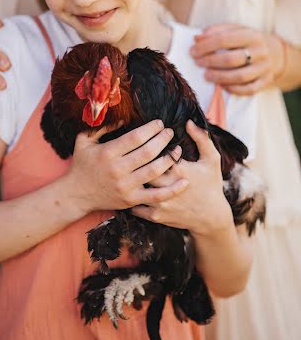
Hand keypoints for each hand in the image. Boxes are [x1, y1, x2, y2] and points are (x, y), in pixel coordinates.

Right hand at [64, 120, 185, 214]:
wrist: (75, 194)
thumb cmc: (81, 164)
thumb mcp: (84, 140)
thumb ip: (102, 126)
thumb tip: (123, 116)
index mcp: (108, 152)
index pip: (136, 137)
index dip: (151, 128)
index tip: (160, 123)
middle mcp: (118, 169)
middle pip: (148, 152)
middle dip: (163, 139)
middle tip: (170, 132)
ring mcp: (126, 186)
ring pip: (155, 171)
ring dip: (170, 159)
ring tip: (177, 149)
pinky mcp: (131, 200)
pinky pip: (156, 196)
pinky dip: (172, 189)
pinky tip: (185, 180)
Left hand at [132, 120, 231, 236]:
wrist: (212, 217)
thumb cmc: (211, 184)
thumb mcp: (212, 159)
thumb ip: (201, 138)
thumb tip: (189, 122)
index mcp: (179, 170)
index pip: (155, 152)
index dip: (147, 145)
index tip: (146, 141)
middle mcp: (167, 186)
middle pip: (142, 169)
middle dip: (136, 162)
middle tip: (131, 156)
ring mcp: (160, 203)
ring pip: (136, 188)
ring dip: (131, 180)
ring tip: (127, 172)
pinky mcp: (157, 216)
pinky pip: (136, 207)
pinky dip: (131, 198)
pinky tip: (129, 190)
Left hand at [190, 23, 283, 94]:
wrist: (273, 53)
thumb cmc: (246, 41)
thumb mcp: (234, 30)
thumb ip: (216, 31)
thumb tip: (197, 38)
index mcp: (252, 35)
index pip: (225, 40)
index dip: (206, 46)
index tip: (193, 51)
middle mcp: (260, 51)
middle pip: (231, 59)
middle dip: (210, 62)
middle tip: (198, 63)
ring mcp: (264, 67)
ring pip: (240, 76)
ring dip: (220, 77)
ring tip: (206, 75)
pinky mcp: (265, 81)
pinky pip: (249, 89)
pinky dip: (234, 89)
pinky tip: (222, 86)